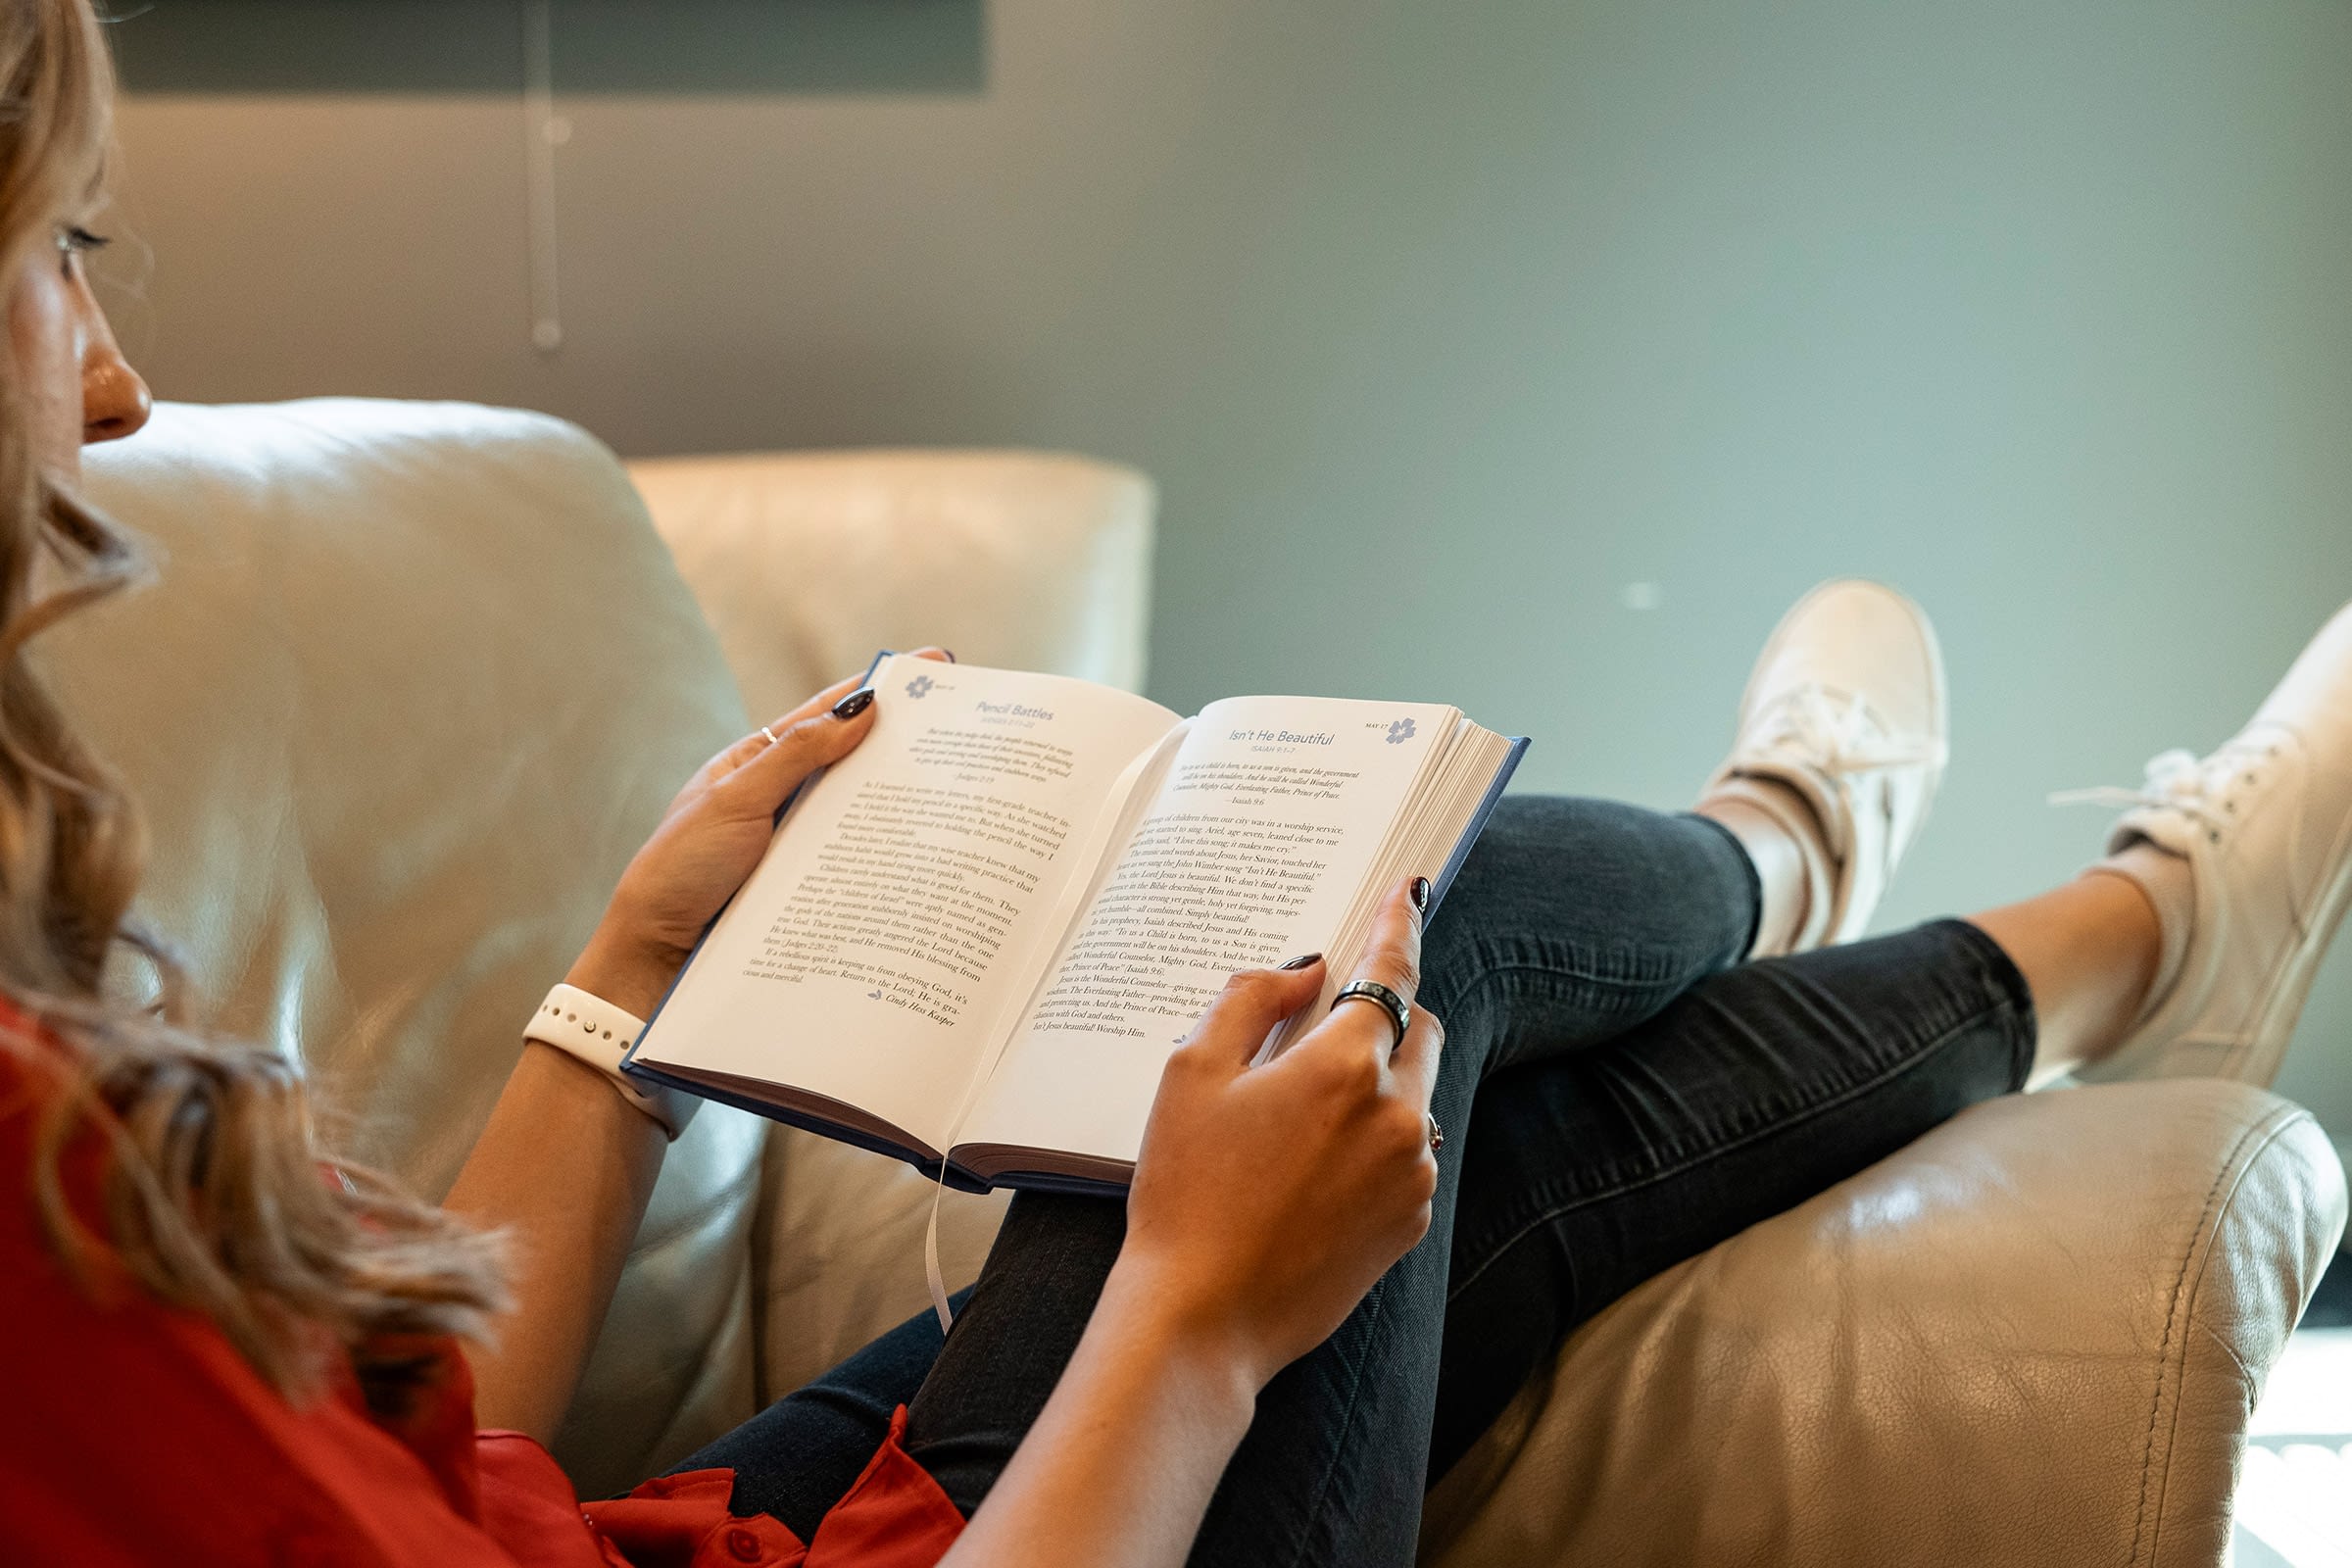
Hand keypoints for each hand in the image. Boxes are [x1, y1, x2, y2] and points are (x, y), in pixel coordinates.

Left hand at [568, 649, 951, 1015]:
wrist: (652, 958)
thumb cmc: (678, 871)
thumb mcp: (736, 802)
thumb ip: (798, 755)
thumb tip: (862, 708)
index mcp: (758, 763)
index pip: (827, 714)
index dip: (878, 688)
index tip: (934, 665)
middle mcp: (782, 800)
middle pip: (853, 762)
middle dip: (905, 744)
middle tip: (965, 732)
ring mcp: (797, 844)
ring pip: (861, 815)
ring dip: (904, 805)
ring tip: (959, 791)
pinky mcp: (809, 889)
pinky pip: (855, 863)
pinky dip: (887, 856)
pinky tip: (922, 855)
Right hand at [1113, 880, 1442, 1389]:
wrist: (1203, 1319)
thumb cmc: (1186, 1195)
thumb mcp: (1190, 1075)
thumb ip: (1249, 1000)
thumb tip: (1304, 973)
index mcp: (1344, 1066)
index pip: (1391, 972)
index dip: (1400, 925)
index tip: (1411, 892)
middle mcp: (1397, 1114)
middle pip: (1420, 1031)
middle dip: (1386, 1015)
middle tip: (1323, 1029)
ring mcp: (1413, 1173)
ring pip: (1416, 1096)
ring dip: (1377, 1086)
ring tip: (1298, 1122)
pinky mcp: (1410, 1223)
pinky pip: (1408, 1156)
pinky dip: (1376, 1143)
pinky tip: (1311, 1173)